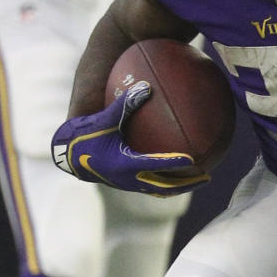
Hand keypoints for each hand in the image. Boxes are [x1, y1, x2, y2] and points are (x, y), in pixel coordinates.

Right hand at [51, 81, 208, 194]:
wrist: (69, 156)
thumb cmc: (86, 135)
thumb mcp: (104, 119)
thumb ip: (125, 104)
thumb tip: (146, 86)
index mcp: (125, 164)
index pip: (155, 165)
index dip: (174, 163)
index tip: (193, 160)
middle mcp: (129, 179)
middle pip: (164, 186)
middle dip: (186, 183)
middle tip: (207, 176)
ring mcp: (129, 184)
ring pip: (161, 190)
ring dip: (180, 187)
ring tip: (200, 180)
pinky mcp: (128, 184)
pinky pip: (153, 186)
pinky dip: (168, 182)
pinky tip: (180, 173)